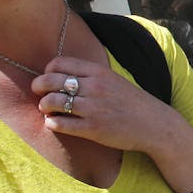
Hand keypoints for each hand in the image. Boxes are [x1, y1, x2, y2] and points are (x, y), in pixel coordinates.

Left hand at [30, 56, 179, 153]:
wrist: (154, 124)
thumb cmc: (132, 102)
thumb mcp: (113, 80)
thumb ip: (91, 76)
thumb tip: (64, 75)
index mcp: (99, 72)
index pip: (59, 63)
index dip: (47, 71)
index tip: (48, 79)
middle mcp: (94, 87)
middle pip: (51, 80)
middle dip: (39, 86)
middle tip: (39, 93)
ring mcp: (92, 108)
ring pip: (52, 102)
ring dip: (44, 106)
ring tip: (47, 110)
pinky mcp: (92, 129)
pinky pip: (60, 124)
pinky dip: (52, 123)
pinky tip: (54, 123)